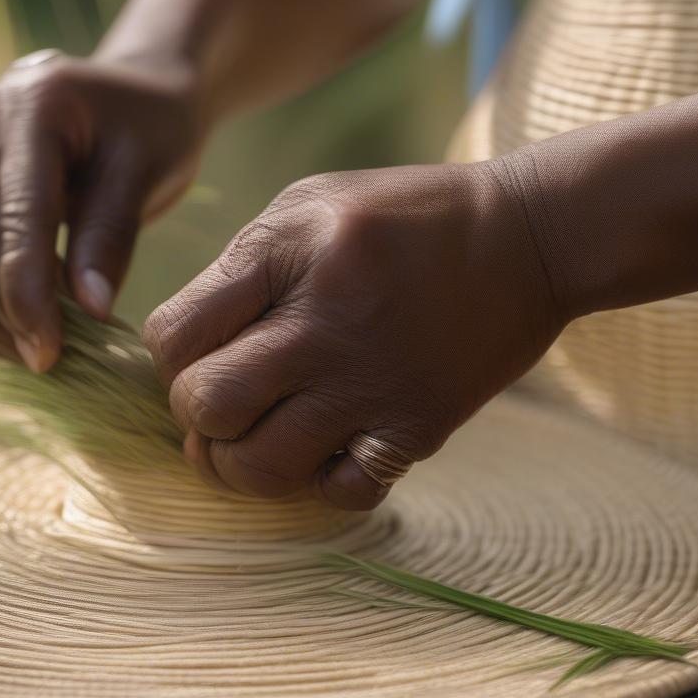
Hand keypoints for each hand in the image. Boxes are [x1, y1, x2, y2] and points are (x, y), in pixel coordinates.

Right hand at [0, 52, 202, 370]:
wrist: (131, 96)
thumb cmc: (152, 132)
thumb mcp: (147, 174)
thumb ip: (112, 237)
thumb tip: (89, 313)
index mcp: (32, 106)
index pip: (12, 219)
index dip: (25, 295)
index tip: (50, 355)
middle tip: (50, 362)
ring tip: (32, 351)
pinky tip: (4, 331)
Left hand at [143, 162, 566, 509]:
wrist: (526, 237)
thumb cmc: (403, 216)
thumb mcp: (309, 203)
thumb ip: (239, 268)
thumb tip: (183, 348)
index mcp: (288, 253)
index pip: (174, 336)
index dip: (170, 355)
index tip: (199, 352)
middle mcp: (325, 322)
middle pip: (206, 406)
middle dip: (195, 413)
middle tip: (219, 402)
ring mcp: (373, 383)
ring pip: (260, 467)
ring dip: (238, 463)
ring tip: (254, 438)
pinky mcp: (418, 428)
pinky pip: (339, 493)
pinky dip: (319, 483)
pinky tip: (326, 449)